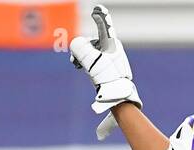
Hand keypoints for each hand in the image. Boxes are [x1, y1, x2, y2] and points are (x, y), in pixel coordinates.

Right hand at [69, 5, 141, 121]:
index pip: (105, 25)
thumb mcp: (90, 60)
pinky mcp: (106, 66)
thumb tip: (75, 44)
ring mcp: (109, 57)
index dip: (100, 16)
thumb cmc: (107, 77)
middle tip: (77, 62)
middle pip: (91, 41)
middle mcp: (111, 48)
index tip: (97, 9)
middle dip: (81, 49)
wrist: (118, 95)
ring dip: (81, 57)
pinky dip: (85, 62)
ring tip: (78, 66)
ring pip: (90, 51)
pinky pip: (92, 59)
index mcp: (111, 43)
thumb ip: (79, 47)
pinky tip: (80, 67)